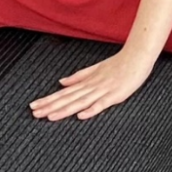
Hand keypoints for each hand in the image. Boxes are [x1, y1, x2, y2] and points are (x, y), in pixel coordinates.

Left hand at [30, 50, 154, 119]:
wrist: (138, 56)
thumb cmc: (119, 63)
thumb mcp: (96, 68)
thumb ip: (79, 76)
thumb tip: (62, 82)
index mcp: (87, 81)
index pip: (64, 93)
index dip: (49, 99)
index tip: (34, 106)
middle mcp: (92, 86)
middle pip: (68, 98)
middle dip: (51, 106)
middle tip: (34, 113)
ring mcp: (103, 90)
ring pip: (80, 101)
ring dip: (65, 109)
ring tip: (50, 116)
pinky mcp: (116, 94)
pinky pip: (102, 104)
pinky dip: (91, 109)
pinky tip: (81, 115)